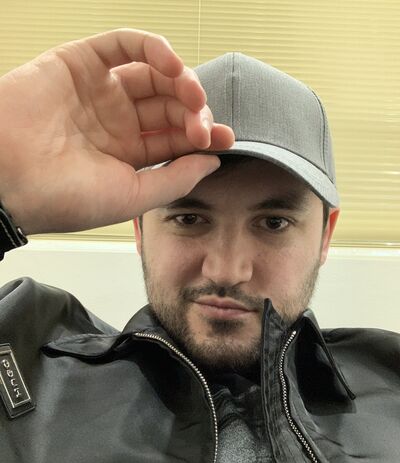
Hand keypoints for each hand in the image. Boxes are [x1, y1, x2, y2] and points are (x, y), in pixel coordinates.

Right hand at [0, 28, 233, 234]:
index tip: (225, 139)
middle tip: (205, 123)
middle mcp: (115, 123)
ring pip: (152, 75)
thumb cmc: (62, 197)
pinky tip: (172, 65)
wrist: (8, 180)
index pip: (173, 139)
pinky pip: (123, 46)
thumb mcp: (131, 197)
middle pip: (168, 107)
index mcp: (126, 157)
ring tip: (193, 95)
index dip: (202, 136)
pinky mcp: (80, 64)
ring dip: (180, 81)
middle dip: (193, 112)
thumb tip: (212, 162)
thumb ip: (175, 178)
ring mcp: (99, 93)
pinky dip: (153, 48)